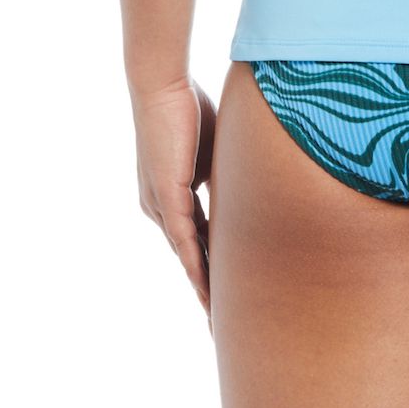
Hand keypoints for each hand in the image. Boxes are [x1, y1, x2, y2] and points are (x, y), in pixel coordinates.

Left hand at [133, 78, 216, 312]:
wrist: (162, 86)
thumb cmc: (188, 106)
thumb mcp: (214, 148)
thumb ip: (224, 173)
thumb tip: (248, 185)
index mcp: (170, 195)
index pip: (195, 239)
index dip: (210, 264)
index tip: (225, 289)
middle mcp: (160, 207)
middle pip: (188, 256)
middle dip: (204, 289)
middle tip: (218, 321)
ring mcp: (160, 205)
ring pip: (185, 256)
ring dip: (201, 287)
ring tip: (215, 317)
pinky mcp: (166, 197)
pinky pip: (185, 239)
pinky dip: (197, 265)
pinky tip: (207, 287)